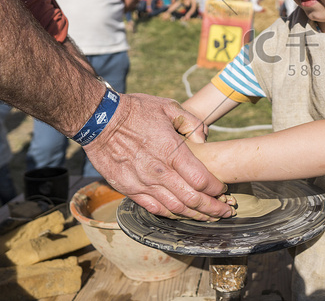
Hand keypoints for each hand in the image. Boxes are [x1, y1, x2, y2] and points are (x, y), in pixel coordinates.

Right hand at [83, 93, 233, 220]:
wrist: (99, 120)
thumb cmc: (135, 111)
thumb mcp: (169, 107)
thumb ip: (192, 122)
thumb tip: (204, 139)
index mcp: (172, 151)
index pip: (201, 180)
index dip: (216, 189)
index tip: (224, 190)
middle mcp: (159, 171)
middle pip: (192, 199)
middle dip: (212, 208)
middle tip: (225, 212)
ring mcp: (143, 183)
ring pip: (175, 208)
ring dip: (195, 215)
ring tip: (208, 217)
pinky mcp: (129, 189)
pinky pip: (154, 208)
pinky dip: (171, 214)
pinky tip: (181, 214)